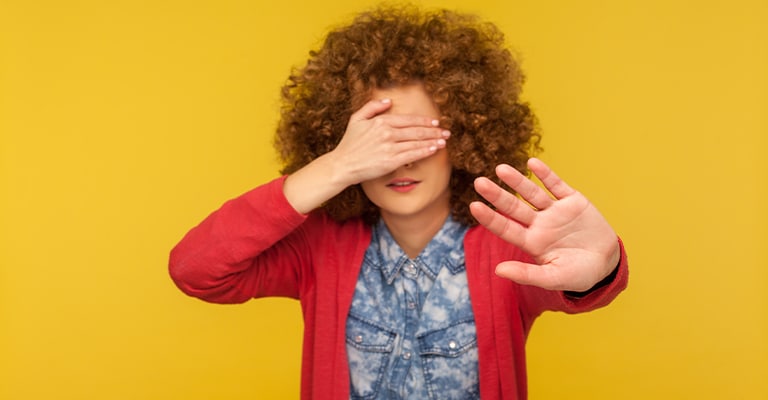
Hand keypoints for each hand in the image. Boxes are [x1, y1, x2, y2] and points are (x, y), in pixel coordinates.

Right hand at [329, 98, 449, 185]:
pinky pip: (413, 154)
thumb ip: (372, 107)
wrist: (343, 164)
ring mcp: (390, 147)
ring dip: (433, 141)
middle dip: (434, 131)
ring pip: (417, 142)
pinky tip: (433, 149)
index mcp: (381, 121)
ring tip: (443, 141)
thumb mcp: (356, 119)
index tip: (435, 122)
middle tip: (446, 132)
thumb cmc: (349, 143)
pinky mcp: (391, 161)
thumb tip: (389, 101)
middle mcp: (387, 132)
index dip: (424, 120)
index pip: (408, 119)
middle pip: (416, 130)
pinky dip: (425, 151)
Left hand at [469, 158, 620, 291]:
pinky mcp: (573, 201)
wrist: (608, 264)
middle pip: (514, 207)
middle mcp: (539, 224)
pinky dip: (546, 174)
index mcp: (531, 242)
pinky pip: (557, 185)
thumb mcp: (554, 278)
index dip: (490, 218)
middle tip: (479, 182)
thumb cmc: (578, 275)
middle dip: (497, 195)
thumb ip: (527, 275)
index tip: (474, 206)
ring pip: (532, 193)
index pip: (505, 228)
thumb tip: (498, 271)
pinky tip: (533, 163)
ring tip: (501, 169)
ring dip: (518, 181)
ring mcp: (555, 211)